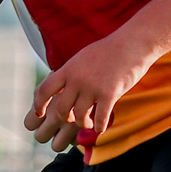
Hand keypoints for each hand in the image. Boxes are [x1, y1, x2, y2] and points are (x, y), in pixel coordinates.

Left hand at [25, 32, 155, 151]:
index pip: (44, 90)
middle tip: (73, 119)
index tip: (41, 114)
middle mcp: (77, 79)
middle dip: (65, 118)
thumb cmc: (108, 51)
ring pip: (79, 117)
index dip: (39, 105)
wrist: (131, 44)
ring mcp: (93, 87)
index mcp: (68, 69)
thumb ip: (70, 72)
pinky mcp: (109, 94)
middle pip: (61, 109)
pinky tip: (101, 127)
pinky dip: (99, 126)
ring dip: (83, 124)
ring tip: (89, 124)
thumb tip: (60, 85)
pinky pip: (100, 118)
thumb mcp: (82, 58)